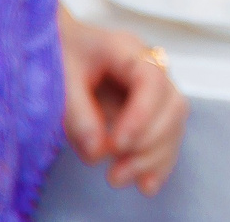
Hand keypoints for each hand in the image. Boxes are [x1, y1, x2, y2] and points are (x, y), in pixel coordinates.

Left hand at [59, 7, 186, 196]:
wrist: (56, 45)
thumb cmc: (58, 53)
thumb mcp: (58, 77)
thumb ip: (77, 113)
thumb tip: (97, 152)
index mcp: (127, 50)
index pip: (152, 80)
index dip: (142, 115)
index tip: (118, 144)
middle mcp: (150, 68)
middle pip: (172, 105)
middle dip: (148, 143)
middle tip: (115, 169)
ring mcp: (153, 90)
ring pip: (173, 125)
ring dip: (152, 157)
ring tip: (118, 178)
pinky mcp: (149, 111)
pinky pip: (165, 136)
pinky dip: (158, 162)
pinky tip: (145, 185)